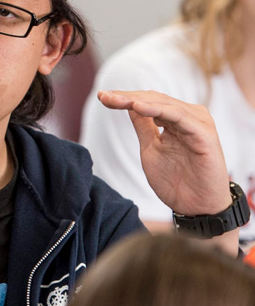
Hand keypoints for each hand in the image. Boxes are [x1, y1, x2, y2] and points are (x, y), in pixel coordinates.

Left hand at [97, 90, 230, 216]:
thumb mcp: (151, 149)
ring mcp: (198, 123)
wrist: (197, 209)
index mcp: (176, 119)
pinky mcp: (204, 134)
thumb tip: (129, 104)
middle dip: (127, 97)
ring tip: (117, 99)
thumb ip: (143, 127)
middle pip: (154, 99)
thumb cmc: (176, 181)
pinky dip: (158, 110)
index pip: (147, 101)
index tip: (101, 97)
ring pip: (164, 104)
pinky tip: (138, 107)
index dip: (124, 98)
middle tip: (104, 96)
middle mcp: (188, 116)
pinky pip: (178, 117)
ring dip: (138, 100)